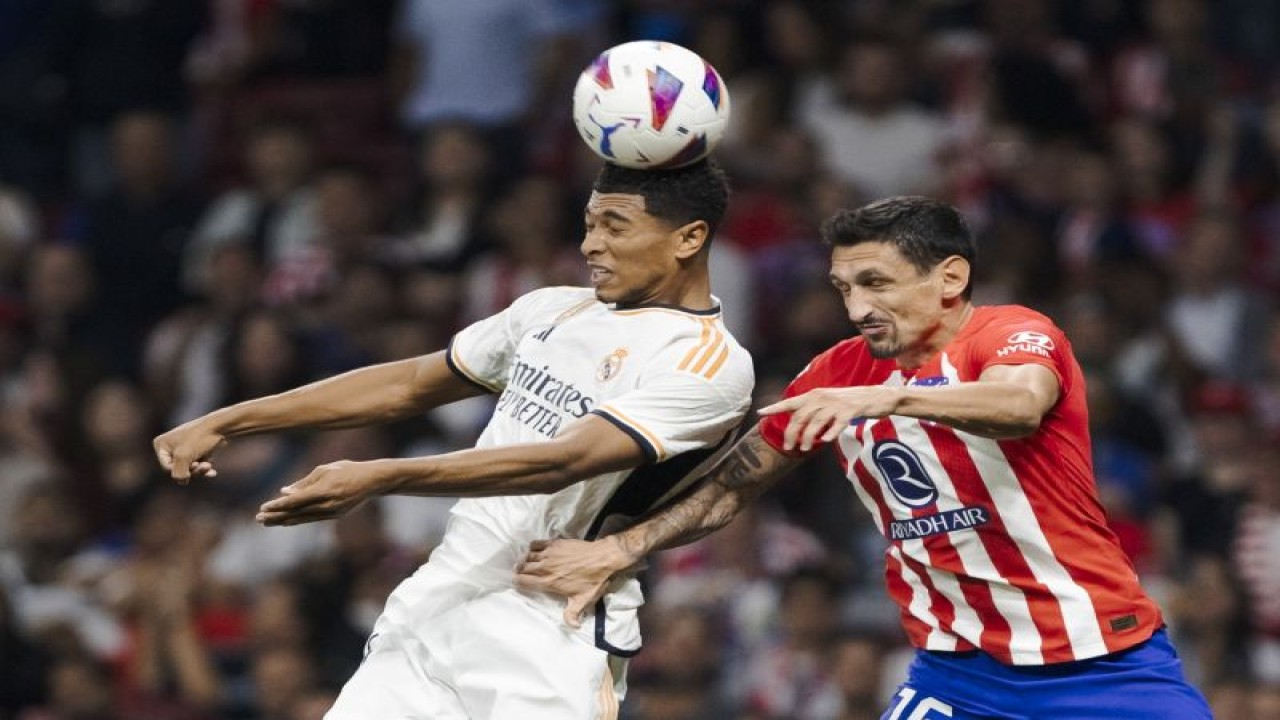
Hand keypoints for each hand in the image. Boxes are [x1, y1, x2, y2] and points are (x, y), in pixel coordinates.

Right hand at [153, 420, 226, 483]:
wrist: (221, 425)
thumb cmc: (200, 438)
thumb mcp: (183, 457)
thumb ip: (178, 473)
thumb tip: (182, 481)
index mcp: (161, 444)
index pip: (167, 468)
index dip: (181, 470)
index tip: (194, 463)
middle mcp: (169, 445)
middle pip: (178, 469)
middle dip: (192, 471)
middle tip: (205, 466)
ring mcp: (183, 447)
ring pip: (189, 468)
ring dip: (199, 470)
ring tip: (208, 465)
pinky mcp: (196, 449)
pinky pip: (197, 465)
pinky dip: (204, 468)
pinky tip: (212, 472)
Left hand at [256, 460, 385, 525]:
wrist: (373, 481)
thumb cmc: (348, 470)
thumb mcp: (325, 470)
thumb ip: (304, 482)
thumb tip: (284, 492)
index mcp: (323, 490)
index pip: (295, 501)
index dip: (277, 506)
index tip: (263, 507)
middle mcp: (327, 504)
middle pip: (296, 513)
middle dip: (276, 516)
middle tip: (258, 519)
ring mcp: (332, 512)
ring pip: (302, 518)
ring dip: (283, 521)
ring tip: (267, 522)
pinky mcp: (335, 515)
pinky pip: (312, 519)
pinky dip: (297, 520)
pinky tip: (286, 521)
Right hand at [516, 537, 636, 627]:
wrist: (603, 558)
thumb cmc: (593, 580)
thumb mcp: (583, 600)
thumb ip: (573, 614)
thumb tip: (573, 627)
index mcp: (549, 582)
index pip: (523, 582)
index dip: (517, 582)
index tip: (517, 583)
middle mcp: (545, 567)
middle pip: (522, 568)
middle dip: (518, 571)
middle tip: (519, 573)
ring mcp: (549, 554)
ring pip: (527, 556)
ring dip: (523, 560)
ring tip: (525, 563)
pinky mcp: (554, 543)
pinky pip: (535, 544)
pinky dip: (531, 548)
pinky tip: (534, 551)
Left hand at [758, 386, 899, 451]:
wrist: (876, 396)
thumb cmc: (851, 402)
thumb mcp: (829, 402)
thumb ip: (814, 411)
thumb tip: (799, 426)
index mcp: (815, 395)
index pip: (791, 402)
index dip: (775, 407)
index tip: (760, 412)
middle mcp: (823, 397)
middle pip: (800, 416)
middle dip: (792, 433)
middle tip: (788, 447)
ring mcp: (836, 404)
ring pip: (816, 422)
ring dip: (807, 437)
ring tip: (803, 448)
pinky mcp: (851, 410)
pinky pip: (836, 423)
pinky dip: (829, 433)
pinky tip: (824, 441)